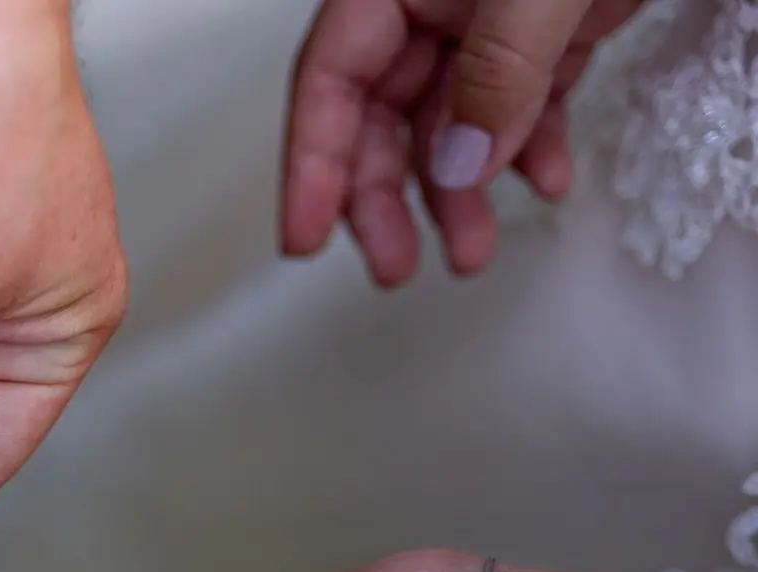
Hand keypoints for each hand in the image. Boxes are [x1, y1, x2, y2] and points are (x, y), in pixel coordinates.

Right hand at [283, 0, 643, 285]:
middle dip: (386, 196)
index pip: (330, 80)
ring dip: (461, 192)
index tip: (305, 235)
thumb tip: (460, 161)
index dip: (312, 165)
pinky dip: (532, 149)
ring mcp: (491, 15)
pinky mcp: (550, 28)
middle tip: (395, 263)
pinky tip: (546, 182)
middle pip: (382, 113)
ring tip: (471, 249)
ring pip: (453, 121)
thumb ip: (498, 72)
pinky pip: (523, 104)